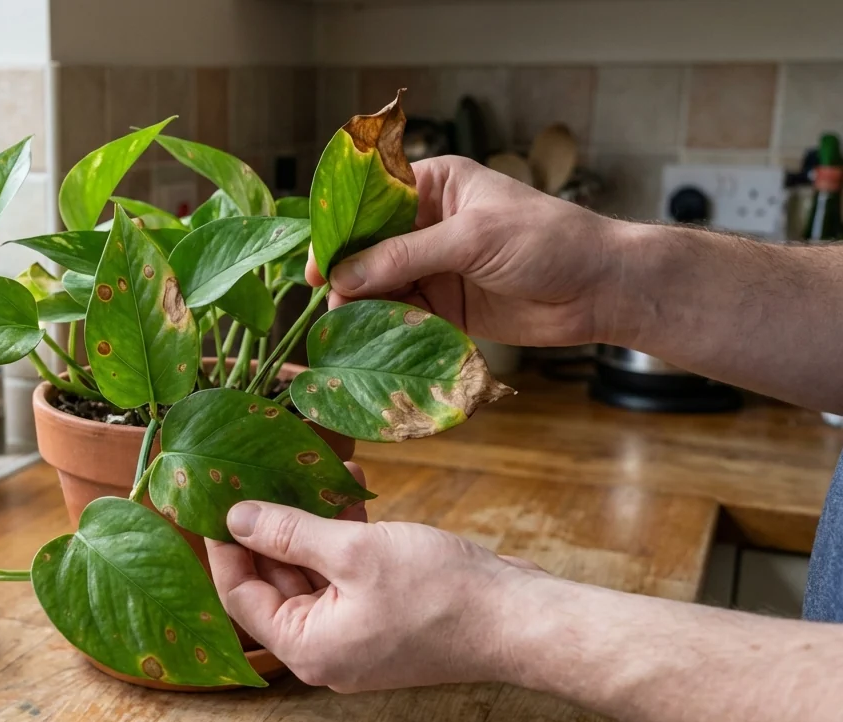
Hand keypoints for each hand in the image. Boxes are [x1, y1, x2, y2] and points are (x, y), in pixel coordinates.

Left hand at [206, 462, 542, 691]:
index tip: (214, 501)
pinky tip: (351, 488)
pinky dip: (344, 535)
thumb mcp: (354, 551)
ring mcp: (357, 634)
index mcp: (308, 647)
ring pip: (313, 573)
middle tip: (256, 476)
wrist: (519, 618)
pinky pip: (347, 574)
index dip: (224, 547)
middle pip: (275, 584)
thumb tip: (236, 518)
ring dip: (310, 523)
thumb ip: (289, 533)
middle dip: (268, 528)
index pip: (241, 596)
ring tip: (311, 470)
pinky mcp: (384, 616)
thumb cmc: (441, 592)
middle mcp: (326, 648)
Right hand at [305, 155, 626, 347]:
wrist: (601, 289)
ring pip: (380, 285)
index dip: (340, 230)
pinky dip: (384, 327)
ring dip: (362, 305)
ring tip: (343, 327)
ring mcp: (434, 266)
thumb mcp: (472, 238)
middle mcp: (427, 223)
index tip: (315, 263)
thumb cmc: (548, 240)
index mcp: (434, 185)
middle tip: (327, 302)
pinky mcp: (445, 305)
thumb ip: (406, 256)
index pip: (370, 202)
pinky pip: (402, 315)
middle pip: (368, 248)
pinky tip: (368, 340)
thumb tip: (343, 276)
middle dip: (347, 273)